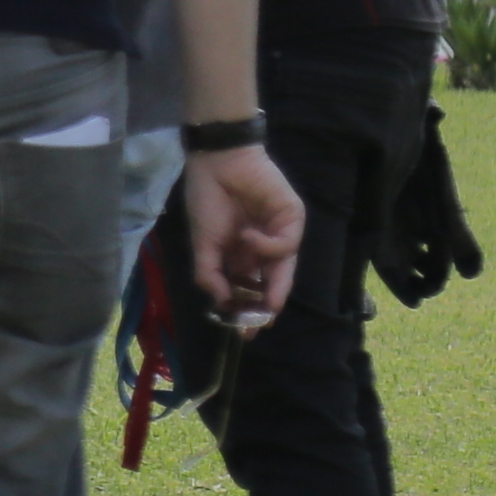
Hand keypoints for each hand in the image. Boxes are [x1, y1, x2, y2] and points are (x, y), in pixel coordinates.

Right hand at [180, 142, 303, 331]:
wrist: (218, 162)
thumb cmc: (207, 200)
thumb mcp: (203, 244)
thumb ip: (210, 274)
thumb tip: (221, 302)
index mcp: (241, 254)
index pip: (249, 288)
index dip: (246, 310)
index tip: (241, 333)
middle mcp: (263, 247)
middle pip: (271, 283)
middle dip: (266, 307)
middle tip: (259, 326)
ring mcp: (279, 233)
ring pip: (283, 269)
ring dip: (271, 285)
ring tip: (261, 299)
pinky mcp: (292, 218)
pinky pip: (286, 245)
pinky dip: (268, 247)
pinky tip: (248, 237)